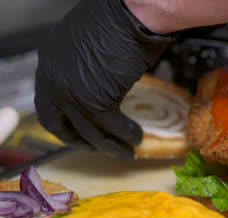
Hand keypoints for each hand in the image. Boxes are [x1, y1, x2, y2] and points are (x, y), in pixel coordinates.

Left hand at [34, 0, 176, 157]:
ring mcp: (72, 92)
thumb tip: (95, 86)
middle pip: (62, 125)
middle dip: (82, 141)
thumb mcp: (85, 46)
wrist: (129, 15)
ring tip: (127, 150)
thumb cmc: (115, 22)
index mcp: (49, 65)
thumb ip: (81, 70)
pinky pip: (112, 126)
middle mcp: (54, 80)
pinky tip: (136, 137)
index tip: (79, 135)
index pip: (48, 108)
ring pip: (90, 131)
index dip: (64, 126)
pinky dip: (126, 134)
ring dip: (111, 145)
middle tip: (99, 148)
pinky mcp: (95, 100)